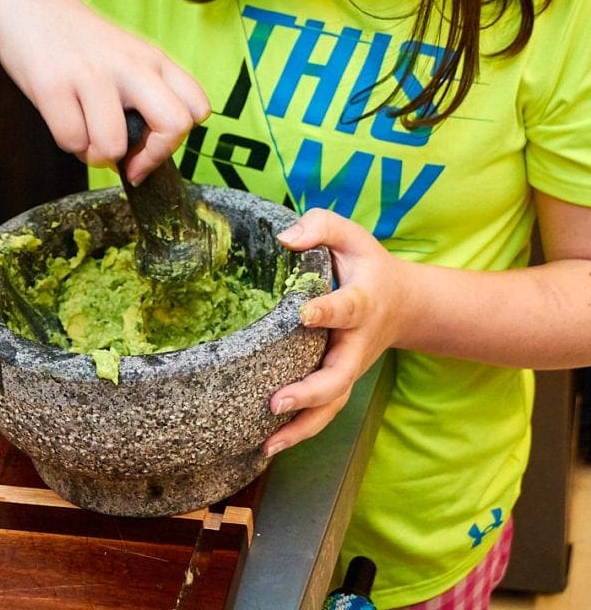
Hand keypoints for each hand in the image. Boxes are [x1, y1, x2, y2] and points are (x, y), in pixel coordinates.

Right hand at [0, 0, 209, 181]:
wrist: (28, 3)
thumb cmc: (80, 43)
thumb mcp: (127, 57)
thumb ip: (145, 97)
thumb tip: (139, 159)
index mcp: (154, 60)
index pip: (198, 108)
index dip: (178, 139)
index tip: (152, 145)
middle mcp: (131, 66)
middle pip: (174, 126)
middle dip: (150, 157)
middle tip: (128, 161)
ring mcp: (92, 75)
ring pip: (113, 146)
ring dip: (97, 155)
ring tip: (86, 136)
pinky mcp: (53, 85)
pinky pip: (71, 141)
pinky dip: (68, 142)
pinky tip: (63, 120)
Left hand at [264, 209, 402, 456]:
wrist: (404, 302)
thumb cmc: (365, 264)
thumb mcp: (350, 235)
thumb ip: (320, 226)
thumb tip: (284, 239)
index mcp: (362, 302)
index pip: (346, 308)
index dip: (327, 311)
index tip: (303, 314)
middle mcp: (357, 342)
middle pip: (340, 375)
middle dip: (311, 392)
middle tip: (278, 401)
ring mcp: (350, 368)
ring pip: (333, 404)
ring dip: (303, 426)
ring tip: (269, 443)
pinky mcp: (340, 383)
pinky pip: (324, 413)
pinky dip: (301, 432)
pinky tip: (269, 447)